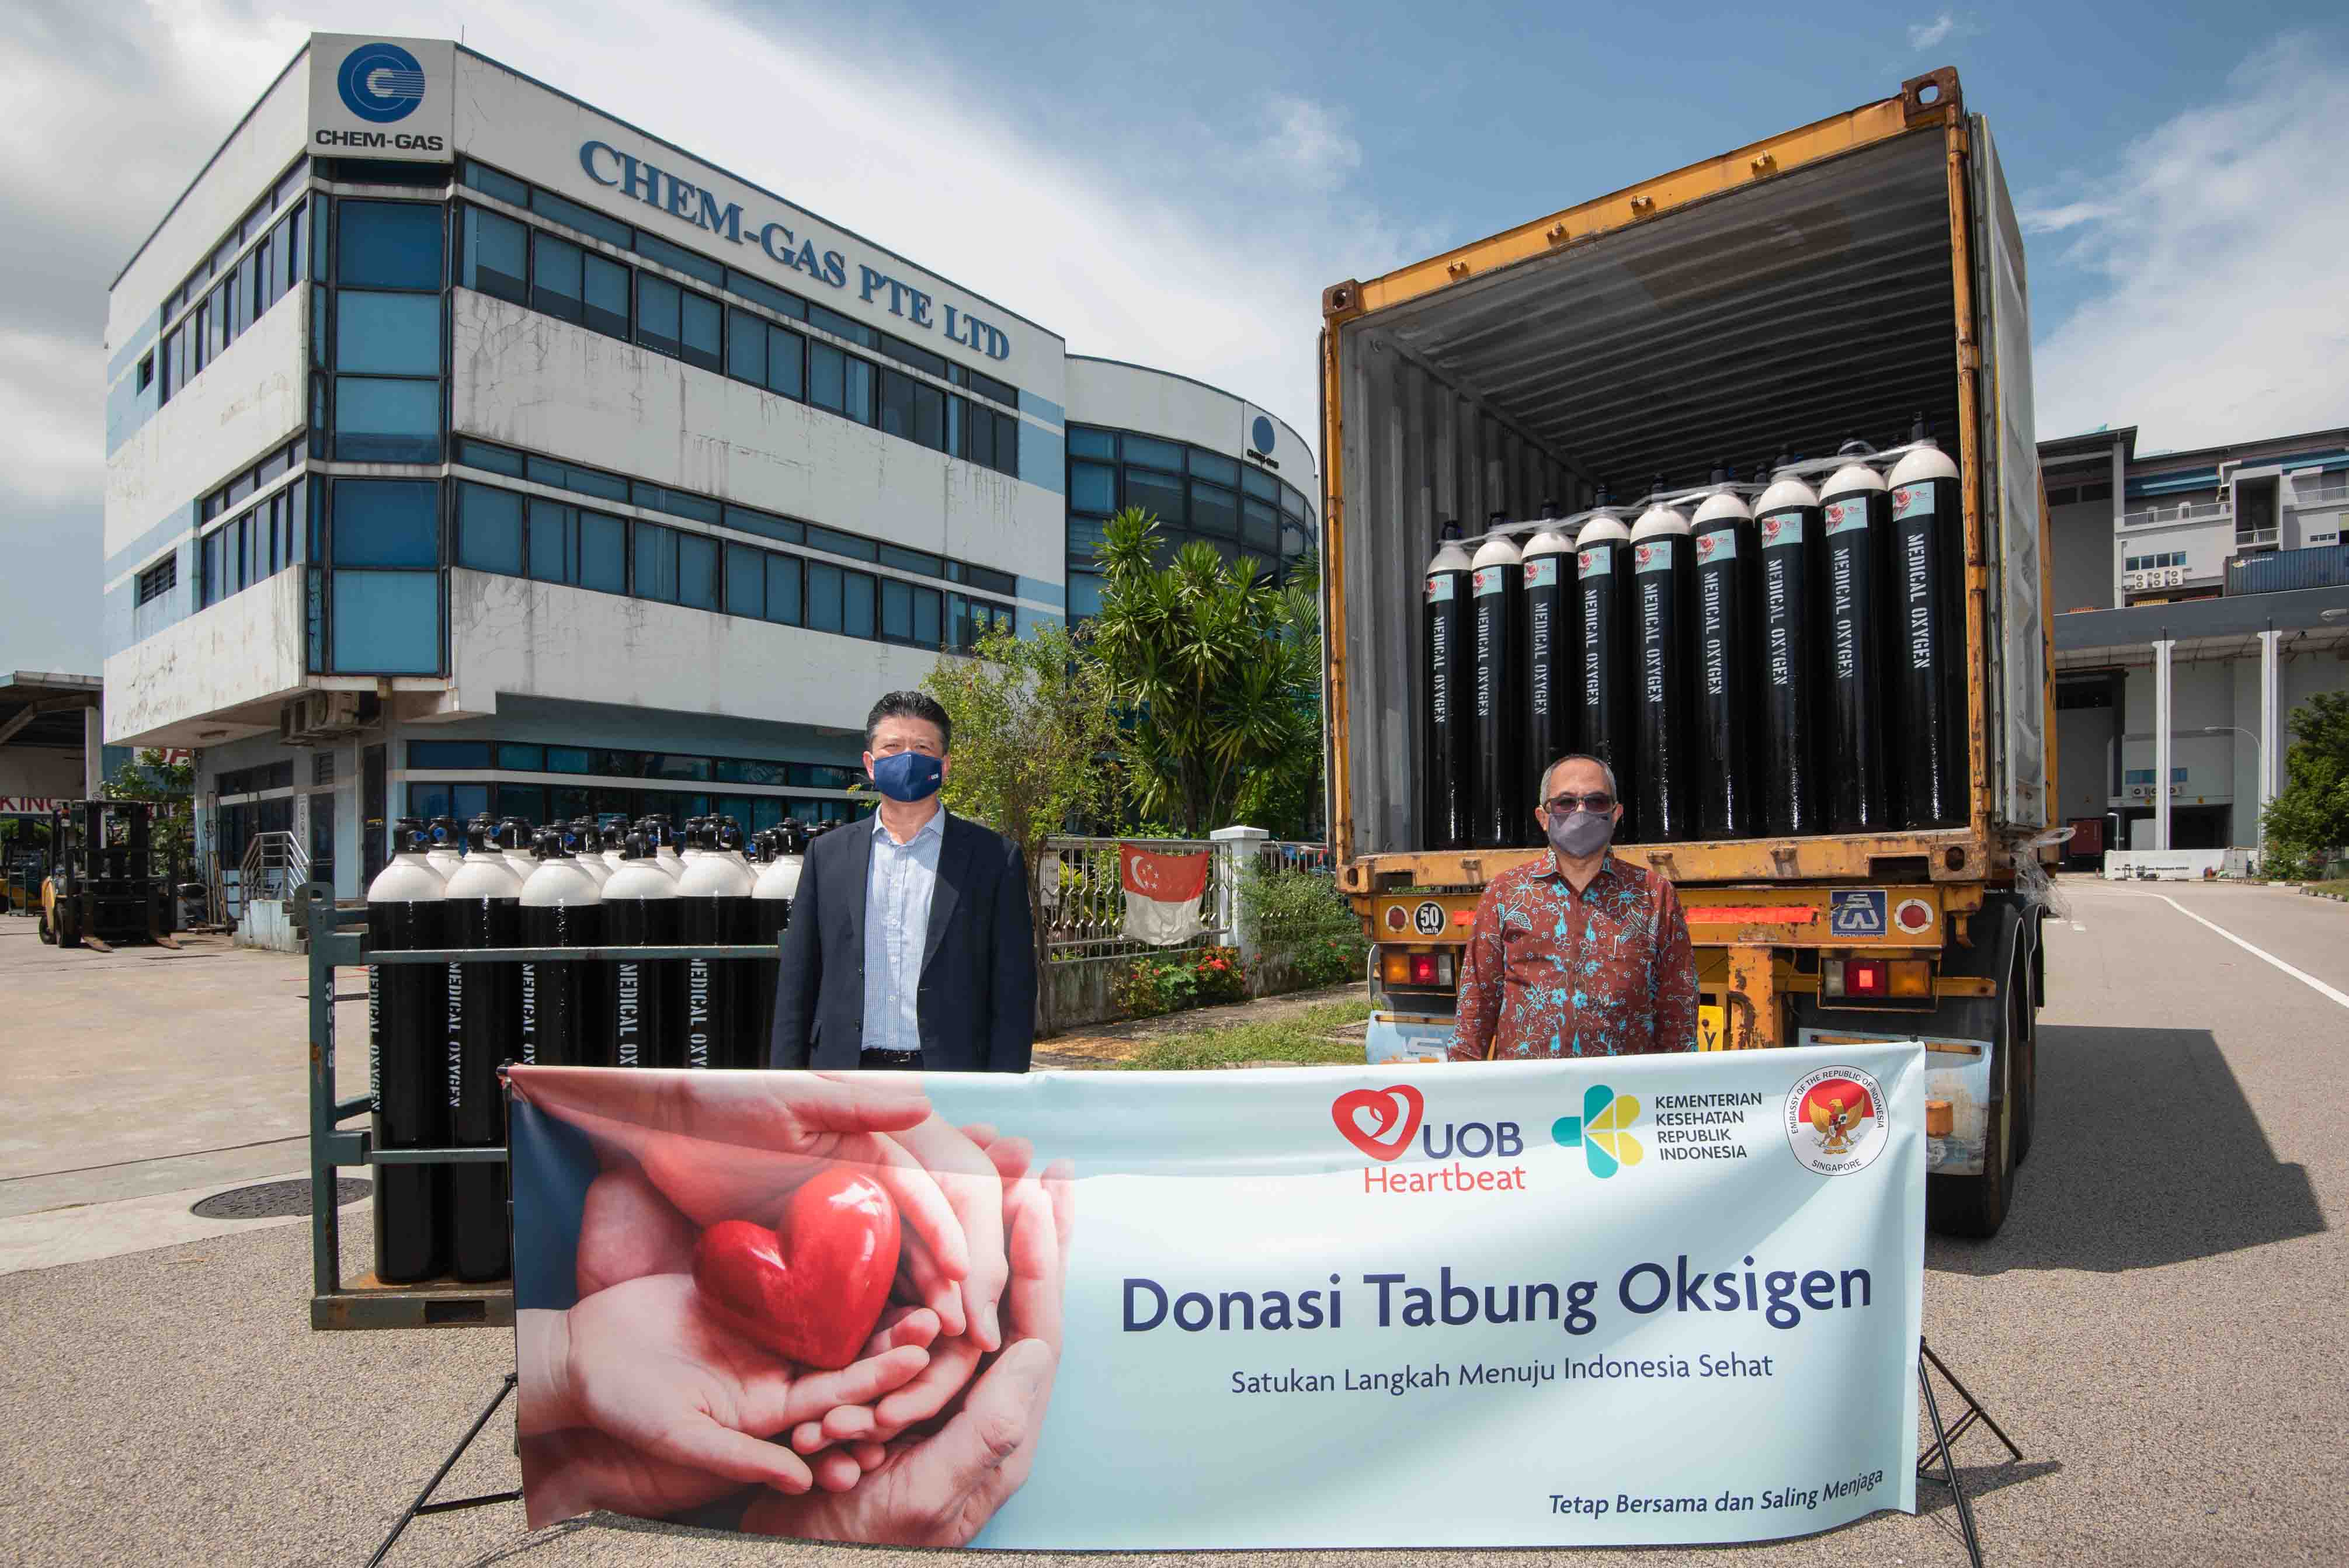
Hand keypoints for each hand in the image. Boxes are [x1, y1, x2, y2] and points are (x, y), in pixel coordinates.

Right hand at [515, 1278, 932, 1513]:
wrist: (588, 1355)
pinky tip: (869, 1246)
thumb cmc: (625, 1404)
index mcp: (774, 1411)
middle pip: (847, 1356)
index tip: (919, 1365)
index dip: (877, 1383)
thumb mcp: (679, 1436)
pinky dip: (833, 1268)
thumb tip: (798, 1482)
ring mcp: (771, 1331)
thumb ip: (738, 1457)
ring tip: (920, 1283)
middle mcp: (782, 1372)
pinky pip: (801, 1279)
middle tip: (940, 1319)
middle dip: (893, 1343)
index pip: (837, 1399)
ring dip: (875, 1305)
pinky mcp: (756, 1294)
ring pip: (834, 1316)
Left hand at [516, 1067, 972, 1331]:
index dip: (950, 1236)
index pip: (929, 1197)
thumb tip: (922, 1104)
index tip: (966, 1278)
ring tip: (931, 1354)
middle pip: (924, 1247)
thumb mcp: (789, 1096)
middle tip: (967, 1336)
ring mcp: (836, 1234)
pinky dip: (867, 1332)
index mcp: (873, 1154)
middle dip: (951, 1289)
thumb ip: (855, 1102)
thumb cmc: (724, 1101)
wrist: (659, 1127)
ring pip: (894, 1280)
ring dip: (917, 1317)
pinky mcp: (804, 1263)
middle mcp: (865, 1197)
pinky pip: (846, 1302)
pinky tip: (877, 1365)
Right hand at [741, 1160, 1071, 1546]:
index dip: (1041, 1260)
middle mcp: (975, 1414)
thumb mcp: (925, 1497)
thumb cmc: (858, 1553)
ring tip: (1008, 1190)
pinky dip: (933, 1281)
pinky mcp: (896, 1405)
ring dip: (990, 1250)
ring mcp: (937, 1408)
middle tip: (1045, 1174)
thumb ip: (987, 1431)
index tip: (1041, 1197)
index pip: (1033, 1329)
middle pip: (1016, 1307)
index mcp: (997, 1435)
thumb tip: (1032, 1352)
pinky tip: (936, 1240)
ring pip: (973, 1309)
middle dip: (1032, 1240)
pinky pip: (920, 1335)